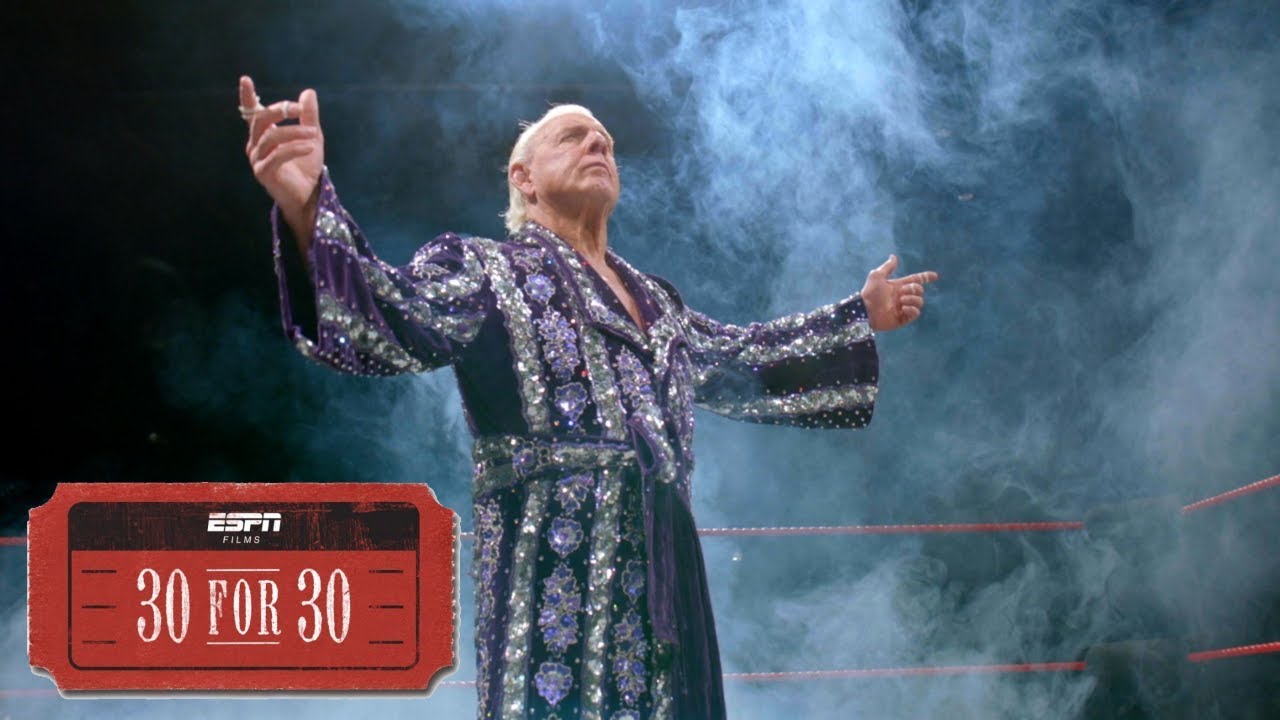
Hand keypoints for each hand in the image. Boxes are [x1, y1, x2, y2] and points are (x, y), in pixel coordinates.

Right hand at [239, 76, 323, 236]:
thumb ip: (309, 116)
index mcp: (264, 135)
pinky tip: (310, 147)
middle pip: (260, 120)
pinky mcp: (264, 172)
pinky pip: (278, 155)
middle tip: (300, 109)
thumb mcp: (312, 136)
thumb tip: (308, 92)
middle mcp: (256, 145)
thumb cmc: (306, 166)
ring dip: (295, 132)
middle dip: (280, 111)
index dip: (247, 97)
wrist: (309, 194)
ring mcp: (257, 159)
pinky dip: (295, 148)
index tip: (245, 79)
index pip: (252, 113)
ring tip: (313, 134)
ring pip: (272, 137)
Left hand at [859, 254, 938, 330]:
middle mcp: (902, 296)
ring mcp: (903, 308)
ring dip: (913, 299)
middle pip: (919, 290)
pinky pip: (916, 313)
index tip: (935, 276)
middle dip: (915, 289)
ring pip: (920, 302)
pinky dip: (912, 309)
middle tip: (902, 291)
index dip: (925, 277)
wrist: (865, 309)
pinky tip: (903, 307)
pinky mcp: (903, 318)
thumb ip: (888, 267)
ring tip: (901, 300)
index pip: (916, 280)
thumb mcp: (877, 276)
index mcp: (898, 286)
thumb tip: (894, 256)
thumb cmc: (869, 292)